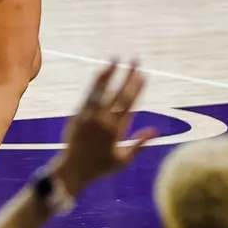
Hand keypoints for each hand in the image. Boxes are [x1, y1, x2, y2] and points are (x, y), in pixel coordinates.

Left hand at [52, 61, 157, 195]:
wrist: (73, 169)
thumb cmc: (100, 167)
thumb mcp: (124, 159)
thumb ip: (139, 144)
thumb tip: (155, 131)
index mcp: (116, 130)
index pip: (130, 104)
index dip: (137, 88)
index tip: (144, 75)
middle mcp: (103, 120)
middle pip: (119, 93)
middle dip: (129, 75)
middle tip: (136, 60)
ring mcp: (89, 116)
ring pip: (101, 90)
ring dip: (110, 73)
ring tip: (116, 58)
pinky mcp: (78, 114)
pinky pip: (88, 94)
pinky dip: (96, 83)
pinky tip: (102, 72)